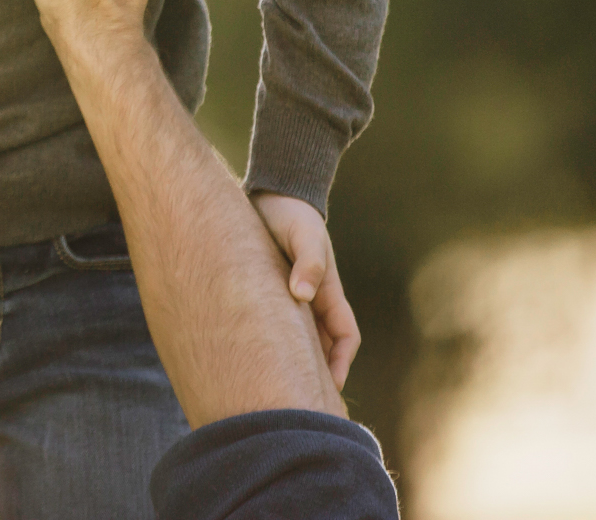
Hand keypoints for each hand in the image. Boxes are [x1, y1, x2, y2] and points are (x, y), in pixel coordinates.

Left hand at [252, 192, 359, 388]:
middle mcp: (314, 299)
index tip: (327, 386)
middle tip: (296, 400)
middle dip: (316, 373)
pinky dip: (271, 342)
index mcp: (329, 292)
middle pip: (323, 346)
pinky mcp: (272, 291)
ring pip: (299, 339)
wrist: (273, 195)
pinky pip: (276, 324)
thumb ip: (307, 264)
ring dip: (291, 359)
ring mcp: (294, 296)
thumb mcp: (304, 237)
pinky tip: (250, 354)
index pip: (346, 337)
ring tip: (270, 385)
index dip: (341, 363)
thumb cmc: (292, 216)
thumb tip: (301, 296)